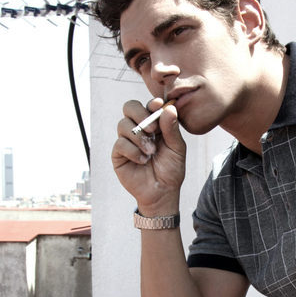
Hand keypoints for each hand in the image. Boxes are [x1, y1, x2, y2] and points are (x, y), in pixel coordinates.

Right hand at [112, 98, 186, 212]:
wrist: (162, 192)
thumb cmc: (171, 170)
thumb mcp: (177, 148)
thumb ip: (172, 129)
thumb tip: (168, 108)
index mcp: (154, 125)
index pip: (147, 105)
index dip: (151, 103)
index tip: (158, 105)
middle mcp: (139, 129)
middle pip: (129, 107)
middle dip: (140, 114)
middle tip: (153, 129)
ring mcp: (127, 141)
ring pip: (123, 124)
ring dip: (139, 138)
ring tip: (151, 152)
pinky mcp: (118, 154)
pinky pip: (120, 143)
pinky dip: (133, 151)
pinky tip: (142, 160)